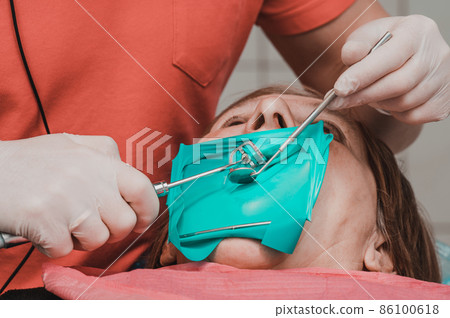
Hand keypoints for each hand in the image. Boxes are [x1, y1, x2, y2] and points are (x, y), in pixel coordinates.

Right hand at [0, 134, 158, 257]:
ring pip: (98, 240)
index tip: (140, 220)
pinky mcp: (47, 223)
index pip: (143, 189)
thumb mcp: (74, 144)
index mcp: (101, 159)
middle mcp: (90, 179)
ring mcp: (69, 201)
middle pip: (124, 223)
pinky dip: (54, 246)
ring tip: (62, 220)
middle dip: (111, 230)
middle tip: (90, 223)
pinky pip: (66, 251)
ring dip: (81, 239)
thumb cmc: (32, 161)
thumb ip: (106, 156)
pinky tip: (42, 227)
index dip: (147, 211)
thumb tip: (134, 178)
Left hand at [330, 15, 449, 123]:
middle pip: (397, 84)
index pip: (389, 57)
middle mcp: (436, 54)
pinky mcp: (444, 101)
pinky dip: (395, 113)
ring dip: (378, 103)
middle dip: (362, 96)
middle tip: (338, 102)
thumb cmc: (387, 45)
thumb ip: (357, 44)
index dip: (362, 76)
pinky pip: (413, 116)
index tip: (339, 89)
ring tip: (367, 94)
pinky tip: (388, 101)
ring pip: (404, 103)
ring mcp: (443, 79)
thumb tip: (351, 56)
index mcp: (417, 31)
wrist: (412, 56)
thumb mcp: (370, 35)